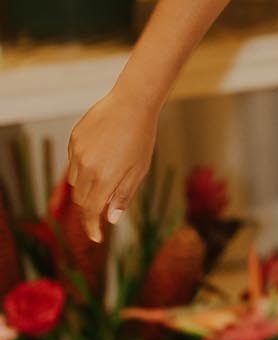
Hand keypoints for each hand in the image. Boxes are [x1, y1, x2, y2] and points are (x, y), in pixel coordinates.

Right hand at [66, 88, 159, 242]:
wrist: (132, 102)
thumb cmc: (141, 136)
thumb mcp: (139, 169)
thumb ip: (123, 195)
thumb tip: (111, 219)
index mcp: (105, 177)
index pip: (91, 211)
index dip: (92, 227)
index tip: (96, 237)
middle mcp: (87, 167)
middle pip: (80, 198)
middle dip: (90, 207)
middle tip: (103, 205)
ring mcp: (77, 152)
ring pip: (74, 180)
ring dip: (85, 186)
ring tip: (105, 174)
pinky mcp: (73, 139)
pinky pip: (73, 160)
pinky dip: (83, 166)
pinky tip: (100, 154)